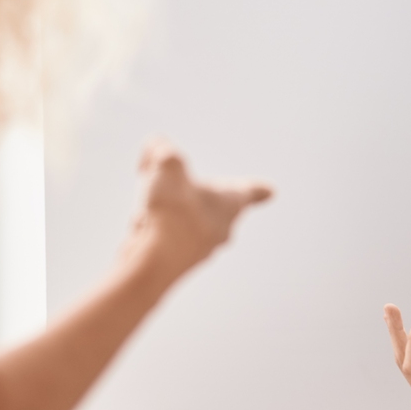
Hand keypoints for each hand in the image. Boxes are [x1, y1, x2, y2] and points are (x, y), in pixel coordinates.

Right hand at [122, 139, 271, 283]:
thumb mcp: (168, 167)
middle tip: (164, 175)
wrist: (153, 263)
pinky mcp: (177, 261)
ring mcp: (200, 248)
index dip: (257, 188)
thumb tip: (158, 146)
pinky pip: (166, 233)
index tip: (270, 191)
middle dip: (186, 187)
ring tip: (146, 200)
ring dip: (164, 205)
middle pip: (209, 201)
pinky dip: (152, 224)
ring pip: (183, 217)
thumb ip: (164, 150)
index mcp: (230, 204)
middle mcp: (221, 229)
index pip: (248, 191)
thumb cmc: (171, 213)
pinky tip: (140, 223)